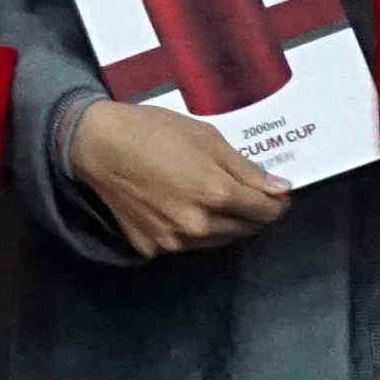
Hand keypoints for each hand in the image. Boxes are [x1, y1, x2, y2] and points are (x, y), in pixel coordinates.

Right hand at [67, 97, 290, 257]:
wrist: (98, 146)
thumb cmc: (154, 132)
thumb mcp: (208, 138)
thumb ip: (246, 169)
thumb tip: (281, 189)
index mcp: (217, 195)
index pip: (267, 212)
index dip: (276, 201)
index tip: (273, 191)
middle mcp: (199, 226)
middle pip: (245, 230)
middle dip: (252, 212)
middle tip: (241, 190)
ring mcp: (173, 242)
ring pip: (217, 241)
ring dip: (224, 224)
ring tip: (210, 196)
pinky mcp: (151, 248)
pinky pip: (185, 245)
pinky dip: (191, 231)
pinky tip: (178, 206)